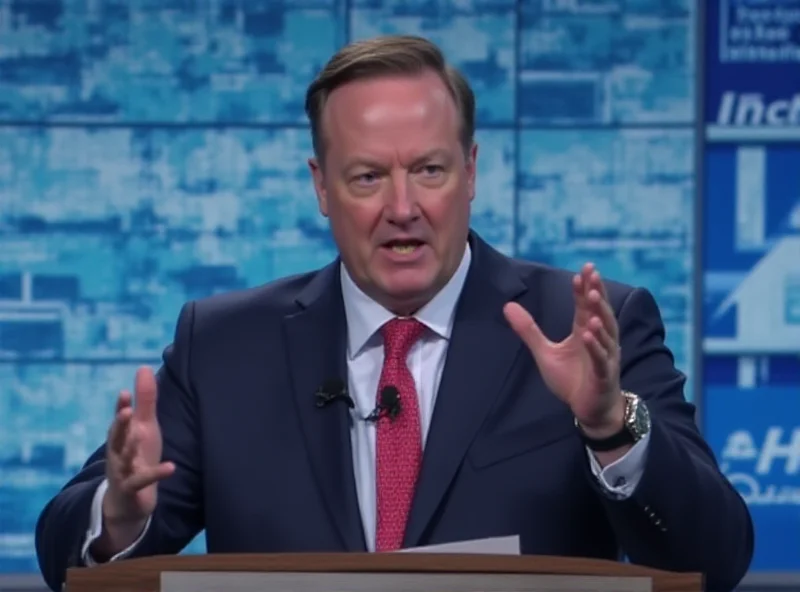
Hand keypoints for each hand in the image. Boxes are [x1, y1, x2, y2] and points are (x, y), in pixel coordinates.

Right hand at [103, 366, 174, 524]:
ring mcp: (122, 471)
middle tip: (126, 411)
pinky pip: (142, 481)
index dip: (122, 407)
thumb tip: (144, 368)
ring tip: (139, 435)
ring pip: (123, 458)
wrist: (127, 500)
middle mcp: (118, 451)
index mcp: (122, 435)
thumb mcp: (144, 427)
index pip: (121, 419)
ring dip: (129, 448)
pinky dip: (155, 474)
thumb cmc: (137, 456)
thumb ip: (145, 400)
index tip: (125, 393)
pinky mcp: (131, 489)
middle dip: (120, 424)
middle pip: (116, 437)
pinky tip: (170, 467)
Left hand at [503, 263, 623, 431]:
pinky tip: (589, 334)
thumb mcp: (545, 352)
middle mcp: (599, 340)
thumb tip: (508, 306)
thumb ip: (529, 330)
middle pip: (599, 312)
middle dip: (596, 293)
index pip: (585, 306)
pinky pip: (601, 358)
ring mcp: (604, 357)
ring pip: (605, 332)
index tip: (582, 270)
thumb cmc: (572, 379)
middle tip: (593, 274)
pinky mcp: (604, 375)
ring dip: (599, 315)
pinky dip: (596, 346)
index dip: (583, 289)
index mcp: (584, 331)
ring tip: (592, 297)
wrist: (590, 409)